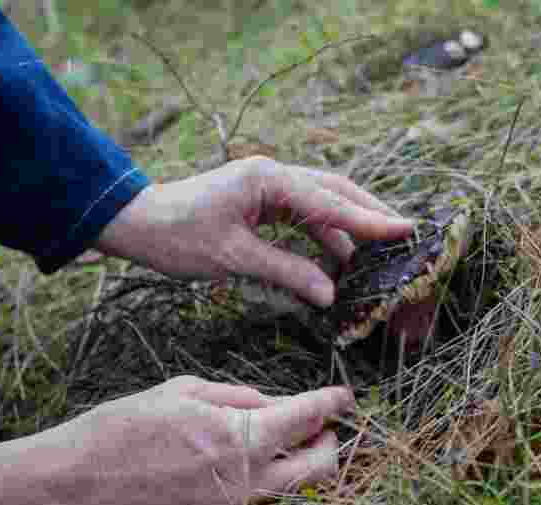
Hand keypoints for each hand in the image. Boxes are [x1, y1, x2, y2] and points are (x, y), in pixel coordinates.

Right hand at [43, 376, 351, 504]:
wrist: (71, 490)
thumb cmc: (121, 430)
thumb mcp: (182, 391)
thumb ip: (238, 397)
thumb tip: (274, 404)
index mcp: (242, 438)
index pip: (310, 418)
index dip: (334, 403)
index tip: (344, 397)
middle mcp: (248, 485)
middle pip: (320, 469)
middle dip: (329, 444)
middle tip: (320, 428)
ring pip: (287, 494)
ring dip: (290, 469)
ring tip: (267, 447)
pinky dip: (249, 491)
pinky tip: (220, 474)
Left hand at [95, 156, 414, 306]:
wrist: (136, 224)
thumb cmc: (177, 237)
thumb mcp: (233, 258)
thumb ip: (286, 272)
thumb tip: (330, 294)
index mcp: (268, 179)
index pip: (329, 202)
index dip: (369, 220)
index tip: (403, 230)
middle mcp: (272, 174)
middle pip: (334, 191)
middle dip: (368, 213)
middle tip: (402, 234)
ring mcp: (267, 185)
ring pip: (321, 202)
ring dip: (346, 228)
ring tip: (374, 256)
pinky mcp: (259, 200)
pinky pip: (302, 216)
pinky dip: (322, 236)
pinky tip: (337, 261)